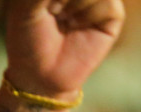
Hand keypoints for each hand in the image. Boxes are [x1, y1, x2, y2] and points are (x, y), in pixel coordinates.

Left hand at [4, 0, 125, 100]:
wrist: (39, 76)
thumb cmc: (28, 40)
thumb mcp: (28, 6)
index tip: (50, 7)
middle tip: (52, 10)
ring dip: (73, 3)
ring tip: (62, 19)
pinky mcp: (112, 14)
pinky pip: (107, 2)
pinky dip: (87, 14)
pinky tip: (75, 26)